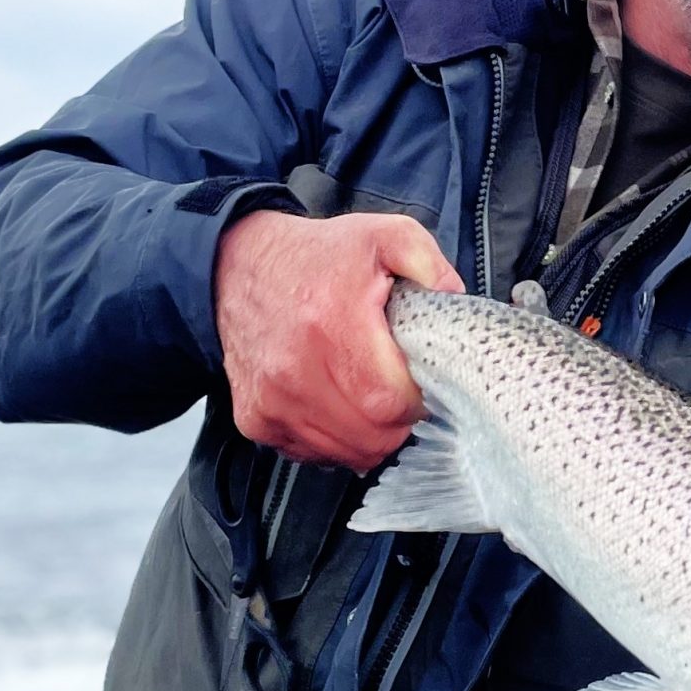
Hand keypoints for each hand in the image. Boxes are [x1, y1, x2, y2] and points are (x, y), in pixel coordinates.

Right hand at [213, 210, 463, 470]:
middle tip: (402, 390)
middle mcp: (295, 370)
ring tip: (371, 396)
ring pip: (347, 453)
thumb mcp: (383, 236)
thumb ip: (428, 263)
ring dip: (371, 435)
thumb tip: (454, 298)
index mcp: (331, 324)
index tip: (420, 381)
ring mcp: (272, 400)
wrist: (236, 267)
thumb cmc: (317, 257)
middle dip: (400, 421)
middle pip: (373, 436)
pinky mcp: (256, 419)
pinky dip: (336, 440)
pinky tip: (339, 405)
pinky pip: (313, 454)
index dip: (418, 399)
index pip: (391, 401)